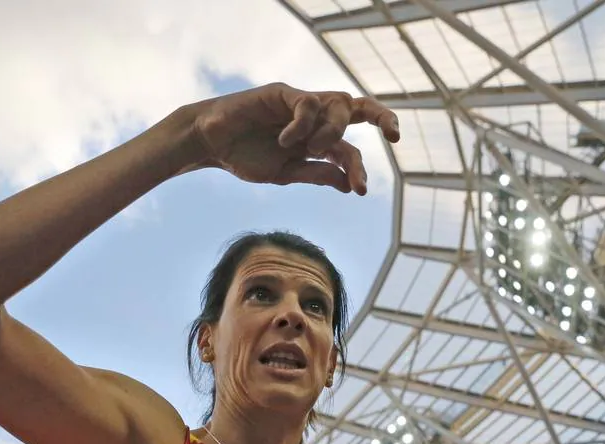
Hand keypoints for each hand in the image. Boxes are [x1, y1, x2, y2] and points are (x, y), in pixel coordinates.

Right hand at [186, 83, 399, 194]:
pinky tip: (285, 140)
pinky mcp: (282, 93)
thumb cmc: (245, 157)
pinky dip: (302, 125)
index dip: (361, 165)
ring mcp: (298, 103)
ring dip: (333, 130)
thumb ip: (315, 174)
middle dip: (382, 117)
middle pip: (357, 108)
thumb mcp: (285, 173)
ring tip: (310, 148)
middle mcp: (313, 119)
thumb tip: (349, 185)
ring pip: (338, 104)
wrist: (211, 144)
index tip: (362, 190)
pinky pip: (307, 103)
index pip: (350, 145)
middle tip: (394, 135)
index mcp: (315, 140)